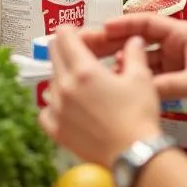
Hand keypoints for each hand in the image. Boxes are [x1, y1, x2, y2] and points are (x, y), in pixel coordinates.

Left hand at [39, 26, 160, 166]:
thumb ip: (134, 53)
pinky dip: (54, 105)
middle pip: (54, 54)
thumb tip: (134, 40)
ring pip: (51, 81)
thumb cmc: (138, 116)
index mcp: (83, 70)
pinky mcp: (55, 130)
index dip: (72, 31)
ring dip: (63, 76)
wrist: (133, 155)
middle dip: (67, 49)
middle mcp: (64, 86)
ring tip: (83, 86)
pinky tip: (69, 107)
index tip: (80, 36)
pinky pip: (45, 109)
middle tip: (84, 57)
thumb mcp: (141, 78)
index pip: (63, 36)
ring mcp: (57, 109)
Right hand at [88, 15, 186, 126]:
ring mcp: (177, 61)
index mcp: (183, 33)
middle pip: (140, 39)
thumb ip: (169, 85)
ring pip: (144, 58)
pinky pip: (152, 75)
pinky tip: (123, 84)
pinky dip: (138, 78)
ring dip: (126, 63)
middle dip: (116, 42)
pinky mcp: (179, 78)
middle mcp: (177, 43)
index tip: (101, 29)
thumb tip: (139, 90)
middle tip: (91, 48)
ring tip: (101, 69)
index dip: (123, 24)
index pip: (146, 22)